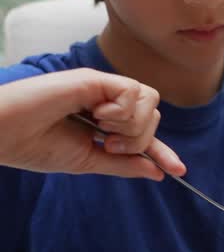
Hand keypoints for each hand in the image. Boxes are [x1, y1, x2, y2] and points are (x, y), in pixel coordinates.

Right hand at [0, 69, 185, 179]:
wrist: (7, 134)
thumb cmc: (37, 145)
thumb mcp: (88, 161)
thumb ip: (123, 164)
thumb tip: (157, 172)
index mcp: (104, 121)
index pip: (143, 133)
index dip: (161, 150)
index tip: (178, 169)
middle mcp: (106, 101)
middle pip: (153, 116)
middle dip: (139, 140)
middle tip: (108, 145)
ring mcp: (101, 89)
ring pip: (149, 102)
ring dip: (130, 126)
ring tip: (101, 131)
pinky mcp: (94, 78)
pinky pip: (132, 92)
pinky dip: (121, 110)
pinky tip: (97, 114)